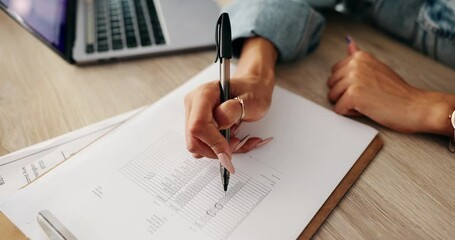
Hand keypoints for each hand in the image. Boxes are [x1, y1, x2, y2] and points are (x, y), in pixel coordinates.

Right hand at [184, 37, 276, 172]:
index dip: (213, 142)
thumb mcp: (251, 100)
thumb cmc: (253, 92)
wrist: (253, 89)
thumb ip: (234, 111)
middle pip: (193, 140)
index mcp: (204, 93)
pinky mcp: (197, 126)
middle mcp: (194, 104)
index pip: (198, 125)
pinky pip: (202, 146)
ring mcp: (193, 115)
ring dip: (218, 150)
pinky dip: (218, 149)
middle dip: (215, 149)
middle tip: (236, 144)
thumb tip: (220, 123)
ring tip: (236, 139)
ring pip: (196, 146)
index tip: (229, 152)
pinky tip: (231, 140)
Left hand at [328, 38, 454, 134]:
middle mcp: (355, 64)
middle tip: (369, 95)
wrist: (415, 106)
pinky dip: (351, 114)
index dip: (348, 85)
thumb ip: (359, 58)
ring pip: (332, 97)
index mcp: (359, 56)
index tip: (367, 86)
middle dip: (345, 94)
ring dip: (348, 104)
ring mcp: (353, 79)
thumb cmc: (396, 92)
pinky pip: (338, 109)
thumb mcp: (377, 68)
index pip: (334, 73)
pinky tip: (368, 109)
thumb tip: (349, 42)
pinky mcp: (353, 95)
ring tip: (368, 101)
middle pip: (331, 85)